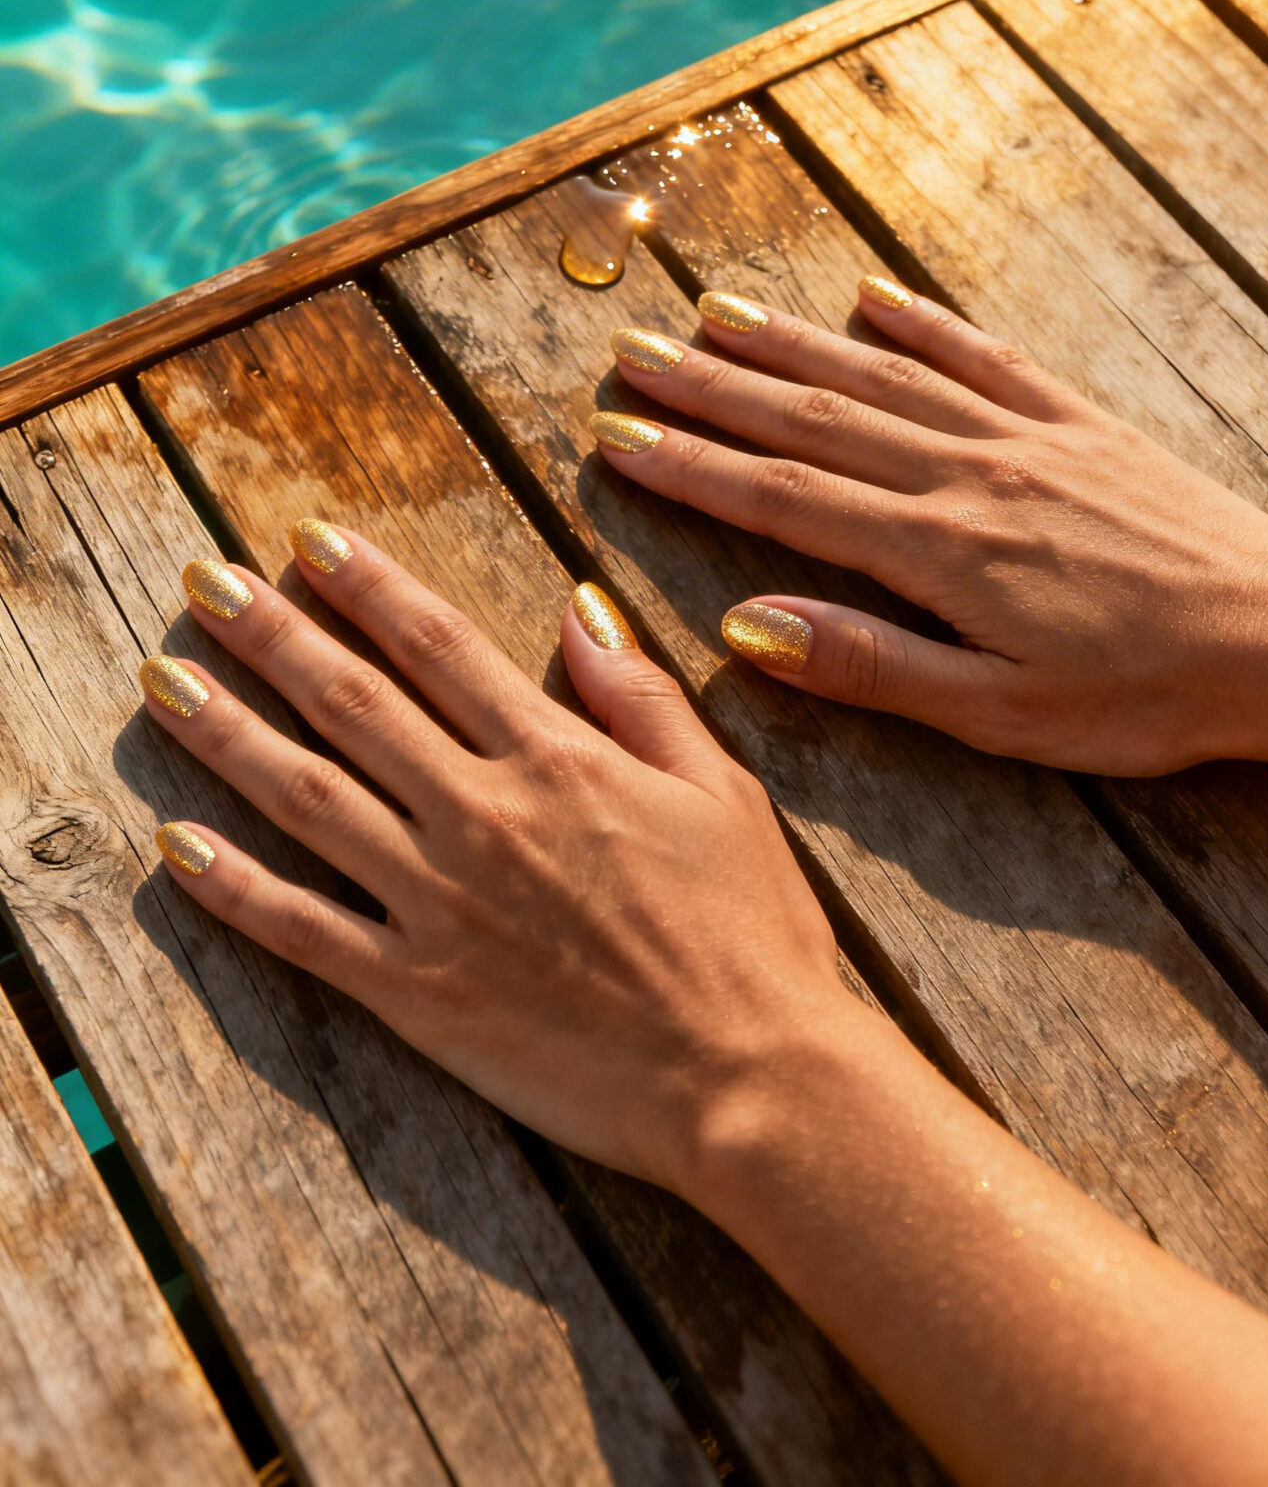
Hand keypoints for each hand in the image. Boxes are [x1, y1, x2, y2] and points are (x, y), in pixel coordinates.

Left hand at [140, 527, 844, 1196]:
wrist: (750, 1079)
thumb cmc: (752, 933)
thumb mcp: (720, 789)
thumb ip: (637, 695)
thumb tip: (578, 607)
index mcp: (557, 759)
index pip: (439, 647)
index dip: (367, 586)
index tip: (307, 541)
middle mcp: (482, 814)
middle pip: (352, 704)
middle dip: (271, 633)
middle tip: (201, 582)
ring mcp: (440, 904)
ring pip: (308, 799)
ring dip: (226, 733)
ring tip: (161, 681)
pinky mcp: (418, 993)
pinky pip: (306, 930)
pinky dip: (234, 889)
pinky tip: (176, 846)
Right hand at [594, 281, 1267, 774]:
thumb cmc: (1143, 696)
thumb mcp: (998, 713)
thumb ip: (869, 664)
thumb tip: (745, 626)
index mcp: (937, 549)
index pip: (783, 497)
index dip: (691, 465)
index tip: (614, 436)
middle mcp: (967, 473)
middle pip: (812, 417)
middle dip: (711, 387)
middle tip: (629, 355)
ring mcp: (1024, 437)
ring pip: (881, 377)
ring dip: (788, 343)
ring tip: (712, 312)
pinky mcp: (1078, 425)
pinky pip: (983, 357)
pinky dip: (919, 324)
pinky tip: (869, 297)